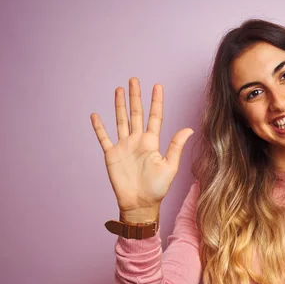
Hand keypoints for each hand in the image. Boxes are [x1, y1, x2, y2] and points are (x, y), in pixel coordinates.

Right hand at [91, 77, 193, 213]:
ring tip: (119, 89)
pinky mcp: (111, 154)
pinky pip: (104, 137)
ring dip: (119, 105)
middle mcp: (138, 141)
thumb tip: (189, 128)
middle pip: (136, 113)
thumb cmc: (157, 188)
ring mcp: (124, 146)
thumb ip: (176, 146)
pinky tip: (95, 115)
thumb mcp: (170, 166)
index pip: (154, 117)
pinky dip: (99, 127)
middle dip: (136, 97)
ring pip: (121, 120)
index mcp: (152, 142)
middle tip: (134, 80)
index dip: (156, 101)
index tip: (157, 85)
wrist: (140, 204)